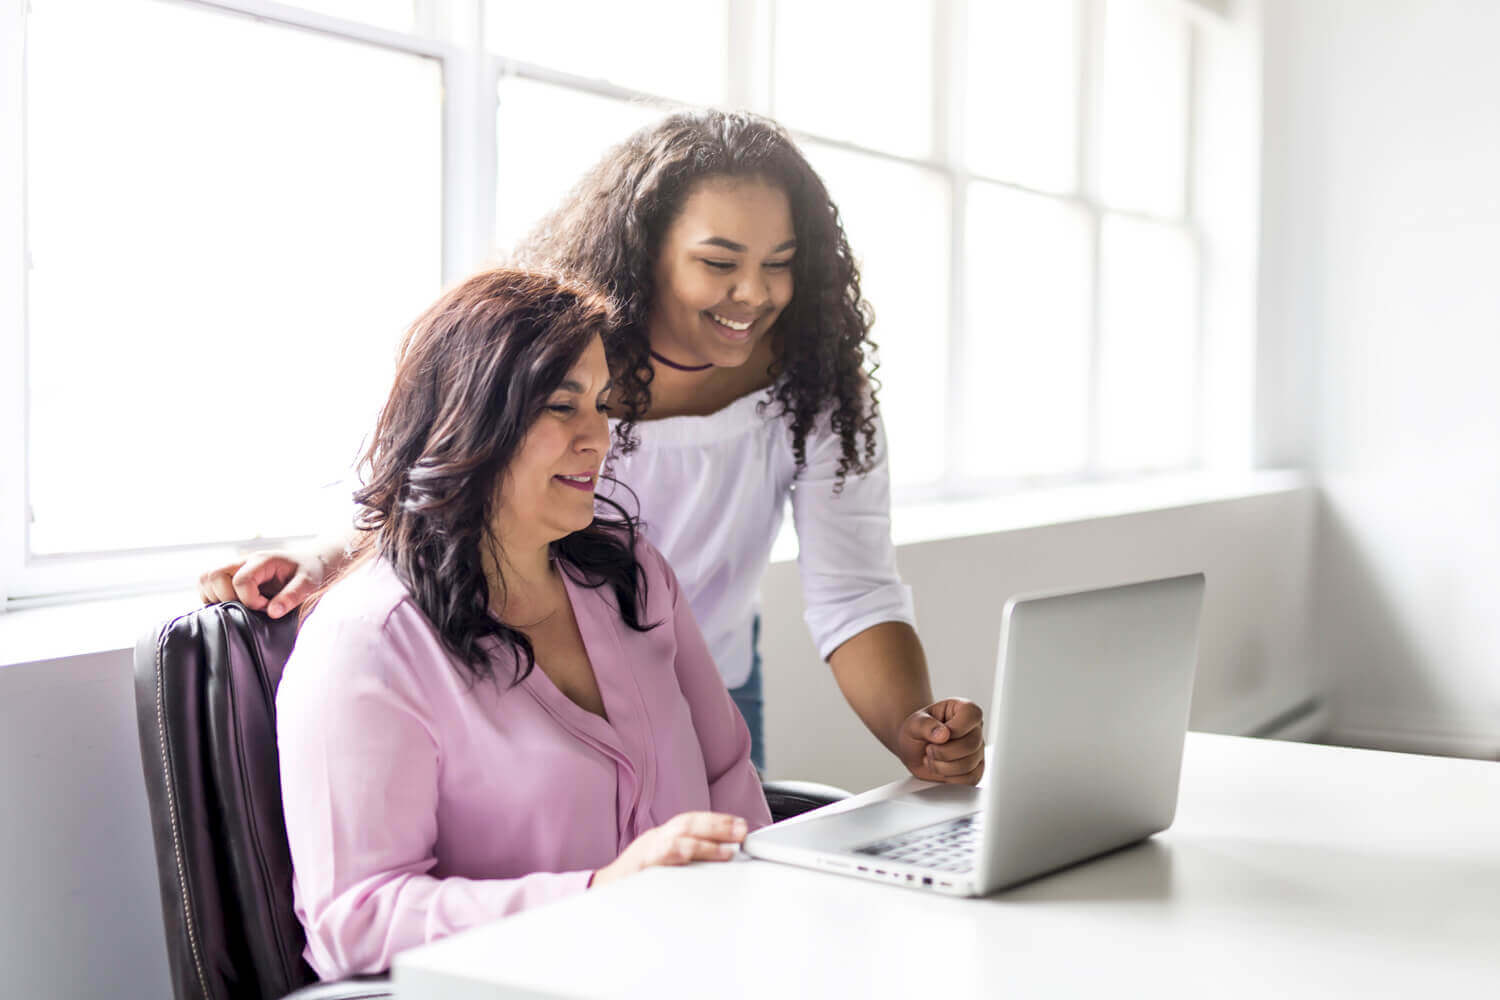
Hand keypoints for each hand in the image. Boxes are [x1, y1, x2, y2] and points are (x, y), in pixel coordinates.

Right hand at [197, 549, 327, 618]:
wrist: (308, 561)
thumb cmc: (308, 571)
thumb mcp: (308, 583)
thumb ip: (292, 596)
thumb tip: (272, 612)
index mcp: (261, 561)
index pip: (240, 580)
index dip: (250, 600)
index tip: (267, 607)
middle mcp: (242, 561)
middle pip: (213, 575)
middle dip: (226, 597)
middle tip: (247, 607)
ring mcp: (233, 567)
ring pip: (205, 579)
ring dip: (216, 597)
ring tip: (239, 606)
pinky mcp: (229, 575)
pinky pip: (206, 585)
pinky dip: (212, 597)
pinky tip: (233, 605)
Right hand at [590, 812, 747, 888]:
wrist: (601, 891)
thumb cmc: (633, 878)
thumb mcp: (660, 861)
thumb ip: (684, 855)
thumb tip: (721, 854)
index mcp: (661, 835)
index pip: (691, 821)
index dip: (717, 820)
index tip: (740, 824)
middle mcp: (655, 838)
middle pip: (688, 823)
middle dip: (718, 825)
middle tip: (742, 831)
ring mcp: (646, 851)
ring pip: (678, 839)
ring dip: (705, 843)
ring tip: (727, 851)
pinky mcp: (639, 867)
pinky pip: (661, 858)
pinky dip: (679, 856)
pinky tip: (694, 859)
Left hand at [897, 698, 983, 784]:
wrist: (913, 749)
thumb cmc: (917, 732)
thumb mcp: (914, 723)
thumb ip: (926, 725)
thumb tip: (943, 734)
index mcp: (962, 710)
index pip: (972, 714)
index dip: (956, 728)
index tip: (939, 735)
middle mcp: (974, 729)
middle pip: (971, 744)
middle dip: (943, 752)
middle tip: (929, 749)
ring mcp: (977, 750)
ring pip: (969, 764)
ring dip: (943, 766)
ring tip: (932, 759)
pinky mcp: (976, 769)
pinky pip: (970, 779)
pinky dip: (950, 778)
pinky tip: (941, 769)